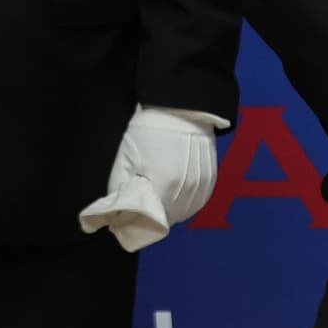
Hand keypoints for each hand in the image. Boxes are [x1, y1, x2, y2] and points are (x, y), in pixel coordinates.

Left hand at [79, 106, 221, 251]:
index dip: (137, 220)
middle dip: (152, 215)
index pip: (150, 220)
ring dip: (168, 210)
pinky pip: (196, 202)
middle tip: (139, 206)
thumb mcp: (126, 155)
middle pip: (168, 218)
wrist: (182, 106)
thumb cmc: (150, 128)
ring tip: (155, 198)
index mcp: (165, 184)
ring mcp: (202, 185)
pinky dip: (183, 202)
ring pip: (183, 212)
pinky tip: (173, 193)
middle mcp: (187, 189)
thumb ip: (120, 186)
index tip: (127, 217)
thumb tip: (116, 208)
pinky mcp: (211, 180)